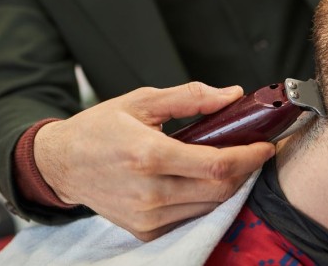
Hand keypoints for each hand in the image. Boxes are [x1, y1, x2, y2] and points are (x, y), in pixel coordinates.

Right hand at [33, 82, 274, 240]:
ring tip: (230, 161)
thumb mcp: (142, 101)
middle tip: (253, 150)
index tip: (265, 145)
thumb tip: (231, 96)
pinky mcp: (145, 230)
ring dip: (228, 185)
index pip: (217, 164)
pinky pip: (191, 217)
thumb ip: (191, 97)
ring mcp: (147, 217)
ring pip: (209, 206)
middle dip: (245, 170)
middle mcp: (150, 192)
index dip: (249, 156)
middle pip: (220, 188)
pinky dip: (205, 199)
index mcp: (148, 156)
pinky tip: (203, 179)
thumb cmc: (99, 128)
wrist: (61, 164)